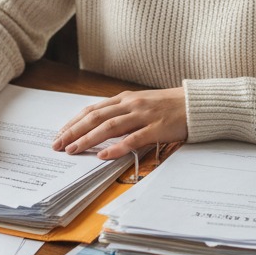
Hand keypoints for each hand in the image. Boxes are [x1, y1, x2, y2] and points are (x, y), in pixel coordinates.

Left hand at [51, 87, 186, 159]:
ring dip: (89, 139)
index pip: (92, 110)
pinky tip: (104, 156)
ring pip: (109, 127)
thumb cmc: (169, 106)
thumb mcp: (141, 104)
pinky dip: (117, 147)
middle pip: (95, 117)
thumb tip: (99, 127)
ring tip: (73, 150)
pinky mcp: (157, 128)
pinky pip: (133, 139)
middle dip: (74, 131)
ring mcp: (143, 115)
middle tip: (58, 144)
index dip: (74, 122)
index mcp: (125, 99)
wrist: (197, 104)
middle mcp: (131, 104)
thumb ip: (122, 113)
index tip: (59, 134)